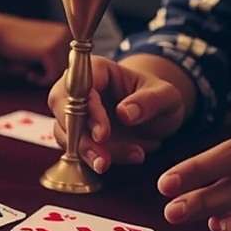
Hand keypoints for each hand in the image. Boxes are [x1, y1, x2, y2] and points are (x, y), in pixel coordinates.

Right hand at [0, 13, 69, 85]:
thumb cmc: (16, 46)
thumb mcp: (42, 50)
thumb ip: (58, 60)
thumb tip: (70, 78)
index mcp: (66, 33)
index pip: (74, 62)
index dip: (55, 71)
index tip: (40, 71)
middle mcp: (66, 35)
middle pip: (71, 68)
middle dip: (51, 74)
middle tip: (34, 72)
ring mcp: (58, 42)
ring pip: (62, 74)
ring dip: (46, 78)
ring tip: (31, 71)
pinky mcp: (49, 50)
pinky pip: (52, 76)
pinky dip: (40, 80)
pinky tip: (29, 73)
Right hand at [47, 55, 190, 172]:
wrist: (158, 115)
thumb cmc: (159, 97)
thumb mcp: (167, 96)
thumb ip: (149, 101)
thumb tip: (124, 113)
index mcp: (97, 70)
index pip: (79, 88)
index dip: (87, 111)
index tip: (102, 135)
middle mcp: (78, 90)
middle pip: (64, 112)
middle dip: (81, 140)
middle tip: (103, 161)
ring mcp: (75, 114)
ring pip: (68, 136)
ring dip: (92, 154)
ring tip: (133, 155)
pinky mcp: (77, 136)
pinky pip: (77, 151)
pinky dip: (98, 160)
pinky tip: (130, 156)